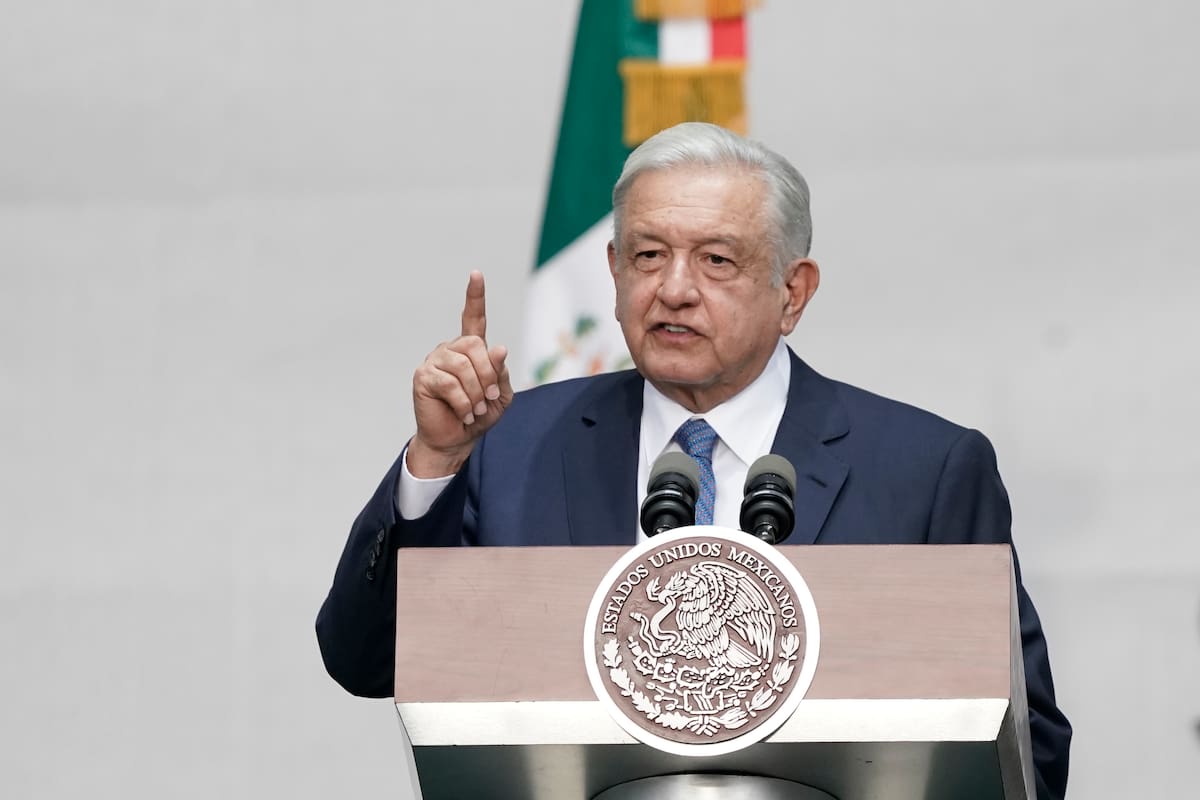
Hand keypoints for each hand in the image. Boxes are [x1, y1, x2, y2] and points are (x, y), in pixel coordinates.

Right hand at [407, 271, 512, 477]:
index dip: (475, 296)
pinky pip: (449, 384)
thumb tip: (498, 348)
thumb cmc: (479, 416)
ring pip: (463, 366)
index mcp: (471, 350)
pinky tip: (462, 412)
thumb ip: (500, 373)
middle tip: (488, 399)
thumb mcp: (500, 396)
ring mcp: (435, 361)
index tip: (476, 274)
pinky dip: (462, 402)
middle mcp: (451, 350)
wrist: (456, 440)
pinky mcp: (423, 377)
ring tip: (474, 410)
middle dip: (487, 375)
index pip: (473, 318)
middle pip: (475, 346)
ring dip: (475, 393)